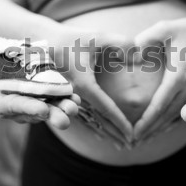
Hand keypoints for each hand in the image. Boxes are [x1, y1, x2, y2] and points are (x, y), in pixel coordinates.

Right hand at [0, 51, 79, 127]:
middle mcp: (22, 110)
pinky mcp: (51, 101)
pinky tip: (78, 99)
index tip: (42, 110)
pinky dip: (70, 101)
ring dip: (65, 108)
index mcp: (4, 105)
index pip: (17, 108)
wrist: (9, 80)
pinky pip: (61, 102)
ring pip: (54, 109)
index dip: (29, 109)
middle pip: (39, 113)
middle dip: (53, 116)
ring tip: (75, 106)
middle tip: (66, 119)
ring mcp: (38, 106)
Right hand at [52, 28, 133, 142]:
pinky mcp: (68, 97)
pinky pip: (83, 115)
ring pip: (90, 120)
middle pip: (99, 121)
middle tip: (130, 147)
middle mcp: (76, 96)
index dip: (120, 123)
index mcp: (84, 85)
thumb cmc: (71, 39)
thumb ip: (121, 44)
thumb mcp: (97, 37)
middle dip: (115, 134)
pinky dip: (94, 126)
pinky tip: (101, 134)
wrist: (43, 42)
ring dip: (105, 133)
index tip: (133, 135)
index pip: (106, 109)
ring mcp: (71, 99)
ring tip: (119, 145)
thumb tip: (141, 55)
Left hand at [133, 16, 185, 139]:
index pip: (160, 104)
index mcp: (179, 75)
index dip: (146, 121)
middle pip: (167, 116)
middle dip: (151, 130)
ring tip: (145, 139)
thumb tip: (132, 56)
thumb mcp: (164, 29)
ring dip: (161, 129)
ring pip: (177, 116)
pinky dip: (172, 121)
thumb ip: (145, 41)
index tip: (134, 132)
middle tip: (133, 143)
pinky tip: (162, 128)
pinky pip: (185, 110)